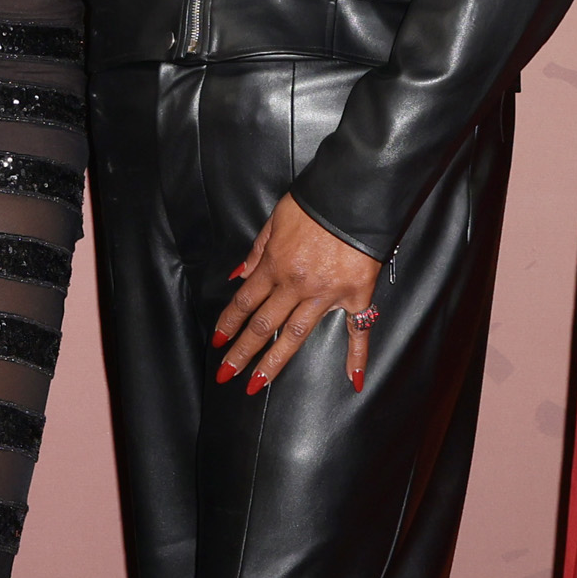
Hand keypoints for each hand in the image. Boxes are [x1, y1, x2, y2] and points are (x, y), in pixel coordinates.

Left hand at [212, 196, 383, 394]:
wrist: (355, 192)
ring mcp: (327, 294)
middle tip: (227, 374)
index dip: (229, 322)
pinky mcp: (357, 295)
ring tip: (257, 385)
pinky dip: (357, 355)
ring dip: (275, 362)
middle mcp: (296, 284)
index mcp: (275, 265)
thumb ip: (257, 251)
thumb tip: (237, 276)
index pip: (245, 301)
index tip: (218, 342)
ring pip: (296, 335)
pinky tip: (353, 380)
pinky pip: (358, 329)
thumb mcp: (276, 219)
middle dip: (242, 351)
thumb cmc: (315, 202)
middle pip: (264, 325)